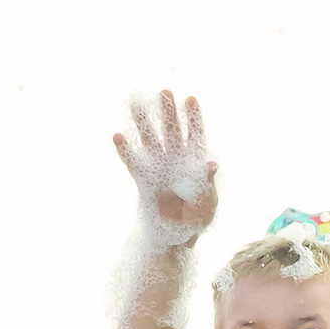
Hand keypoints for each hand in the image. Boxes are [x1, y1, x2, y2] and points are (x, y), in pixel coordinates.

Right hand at [113, 88, 221, 239]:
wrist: (174, 236)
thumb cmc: (197, 219)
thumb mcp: (206, 206)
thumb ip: (208, 186)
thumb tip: (212, 165)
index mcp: (194, 162)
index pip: (195, 134)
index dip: (193, 117)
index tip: (191, 99)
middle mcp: (175, 158)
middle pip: (171, 130)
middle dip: (168, 111)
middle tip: (165, 92)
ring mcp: (158, 166)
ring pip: (149, 139)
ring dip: (143, 121)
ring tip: (134, 102)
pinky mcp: (143, 179)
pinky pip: (133, 162)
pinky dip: (125, 150)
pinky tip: (118, 136)